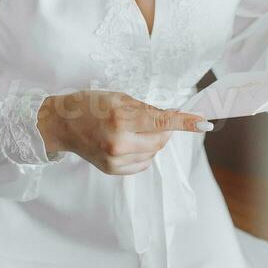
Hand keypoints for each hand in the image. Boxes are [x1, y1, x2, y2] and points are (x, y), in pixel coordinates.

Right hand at [37, 90, 212, 174]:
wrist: (63, 125)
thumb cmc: (89, 105)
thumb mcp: (118, 97)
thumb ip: (146, 108)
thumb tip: (171, 118)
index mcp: (120, 118)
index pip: (161, 122)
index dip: (185, 123)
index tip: (204, 123)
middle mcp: (119, 142)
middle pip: (161, 140)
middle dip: (163, 129)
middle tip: (146, 119)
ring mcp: (116, 159)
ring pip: (153, 152)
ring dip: (152, 141)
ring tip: (130, 129)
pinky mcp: (113, 170)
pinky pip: (143, 163)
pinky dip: (142, 152)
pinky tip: (127, 142)